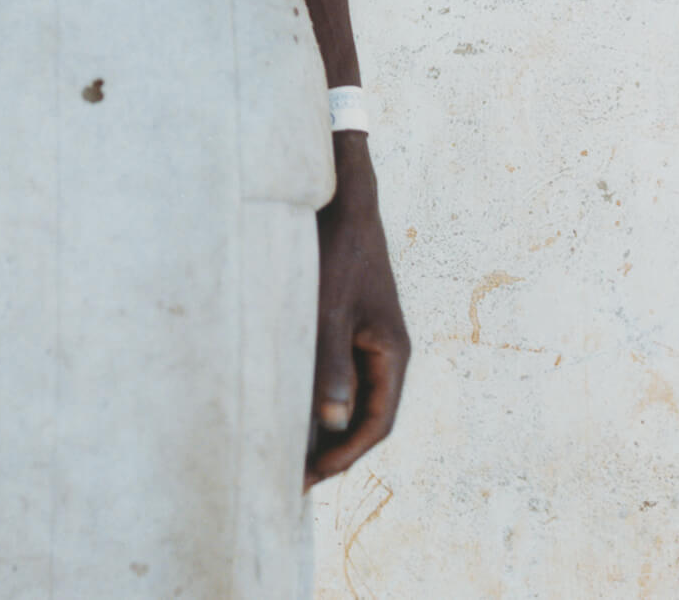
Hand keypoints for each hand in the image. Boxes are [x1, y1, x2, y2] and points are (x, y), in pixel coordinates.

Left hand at [306, 135, 409, 488]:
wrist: (340, 198)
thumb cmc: (335, 251)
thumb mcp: (327, 311)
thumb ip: (329, 367)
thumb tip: (331, 425)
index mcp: (392, 353)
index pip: (375, 424)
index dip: (342, 457)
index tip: (306, 479)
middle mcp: (387, 350)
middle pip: (365, 415)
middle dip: (331, 448)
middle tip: (290, 474)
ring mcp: (370, 336)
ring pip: (350, 395)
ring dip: (322, 422)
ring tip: (285, 446)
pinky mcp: (350, 321)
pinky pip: (338, 370)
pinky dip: (317, 391)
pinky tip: (288, 401)